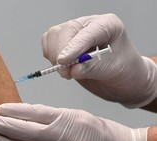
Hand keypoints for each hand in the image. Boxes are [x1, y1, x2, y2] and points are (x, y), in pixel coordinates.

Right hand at [42, 14, 156, 107]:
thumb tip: (72, 69)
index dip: (73, 47)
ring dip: (54, 56)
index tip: (63, 62)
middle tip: (66, 72)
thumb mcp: (113, 70)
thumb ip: (92, 68)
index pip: (85, 33)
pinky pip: (49, 45)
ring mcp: (75, 34)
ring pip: (53, 36)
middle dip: (61, 53)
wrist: (123, 80)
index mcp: (107, 25)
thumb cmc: (125, 71)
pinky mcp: (65, 44)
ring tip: (67, 71)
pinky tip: (63, 67)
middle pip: (64, 32)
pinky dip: (50, 57)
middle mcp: (89, 26)